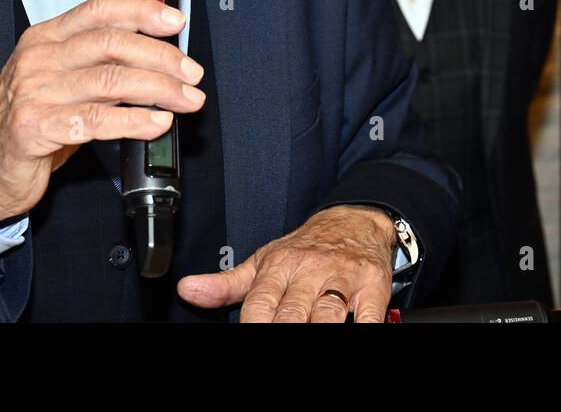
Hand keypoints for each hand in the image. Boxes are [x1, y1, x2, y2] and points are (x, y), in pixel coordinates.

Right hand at [0, 0, 206, 225]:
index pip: (100, 10)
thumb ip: (98, 62)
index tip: (175, 22)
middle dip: (161, 57)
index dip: (142, 11)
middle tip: (191, 73)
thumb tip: (158, 56)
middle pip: (112, 44)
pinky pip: (96, 120)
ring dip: (158, 90)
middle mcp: (39, 58)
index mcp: (47, 38)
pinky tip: (156, 124)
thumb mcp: (60, 79)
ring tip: (186, 100)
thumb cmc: (31, 119)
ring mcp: (35, 92)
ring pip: (110, 80)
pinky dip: (134, 121)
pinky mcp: (35, 127)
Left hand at [177, 205, 397, 322]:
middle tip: (277, 340)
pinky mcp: (372, 283)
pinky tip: (358, 331)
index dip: (252, 327)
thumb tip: (188, 290)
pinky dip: (364, 326)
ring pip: (328, 316)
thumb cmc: (307, 247)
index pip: (259, 306)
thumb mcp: (265, 260)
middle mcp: (309, 271)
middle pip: (292, 316)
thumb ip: (227, 283)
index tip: (249, 336)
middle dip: (284, 333)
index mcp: (279, 267)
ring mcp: (342, 277)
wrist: (356, 218)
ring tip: (312, 338)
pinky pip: (369, 313)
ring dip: (320, 330)